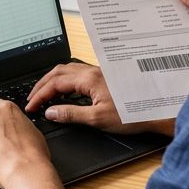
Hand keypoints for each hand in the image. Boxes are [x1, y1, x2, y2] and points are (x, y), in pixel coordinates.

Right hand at [25, 62, 174, 136]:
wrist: (157, 110)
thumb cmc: (133, 114)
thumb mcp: (98, 119)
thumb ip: (71, 114)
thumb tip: (50, 112)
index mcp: (88, 79)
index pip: (55, 84)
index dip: (39, 95)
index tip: (31, 107)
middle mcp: (92, 71)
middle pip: (57, 72)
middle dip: (41, 85)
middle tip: (31, 99)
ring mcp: (99, 72)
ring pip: (67, 70)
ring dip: (51, 80)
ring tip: (43, 93)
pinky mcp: (104, 76)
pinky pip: (76, 73)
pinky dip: (63, 80)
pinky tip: (64, 90)